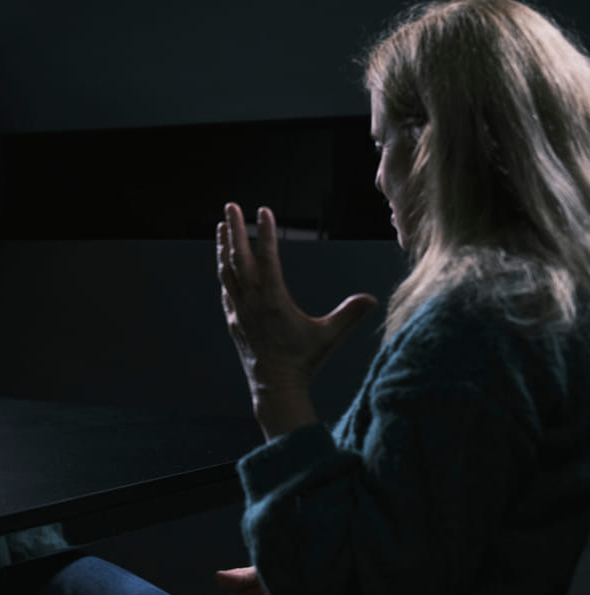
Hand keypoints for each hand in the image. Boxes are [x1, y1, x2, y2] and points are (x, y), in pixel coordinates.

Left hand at [216, 203, 376, 438]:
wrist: (275, 388)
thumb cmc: (303, 361)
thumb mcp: (328, 336)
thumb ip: (349, 315)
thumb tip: (373, 299)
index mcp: (273, 300)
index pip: (267, 258)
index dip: (266, 233)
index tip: (264, 210)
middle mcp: (251, 302)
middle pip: (238, 258)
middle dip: (235, 230)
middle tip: (231, 205)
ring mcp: (239, 311)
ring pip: (226, 272)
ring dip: (224, 247)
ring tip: (221, 226)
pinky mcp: (233, 321)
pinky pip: (226, 291)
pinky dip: (224, 274)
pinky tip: (224, 266)